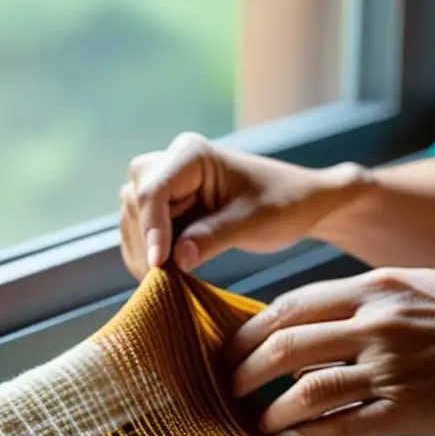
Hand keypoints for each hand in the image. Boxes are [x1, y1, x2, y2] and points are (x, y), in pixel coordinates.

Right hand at [119, 132, 368, 280]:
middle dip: (145, 240)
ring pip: (133, 218)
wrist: (301, 203)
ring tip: (167, 281)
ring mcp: (169, 186)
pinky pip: (144, 232)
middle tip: (161, 278)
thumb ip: (215, 237)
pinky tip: (167, 276)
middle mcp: (173, 164)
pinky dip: (150, 255)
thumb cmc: (285, 203)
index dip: (151, 229)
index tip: (159, 264)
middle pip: (135, 202)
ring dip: (144, 250)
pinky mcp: (170, 209)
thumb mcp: (254, 222)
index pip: (154, 190)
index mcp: (192, 154)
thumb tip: (177, 259)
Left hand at [225, 268, 434, 435]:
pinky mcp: (406, 410)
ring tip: (255, 423)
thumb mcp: (420, 285)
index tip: (234, 348)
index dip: (252, 330)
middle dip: (244, 370)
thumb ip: (367, 296)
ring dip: (270, 411)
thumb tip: (316, 313)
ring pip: (306, 391)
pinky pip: (342, 426)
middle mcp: (377, 324)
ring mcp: (390, 368)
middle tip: (228, 387)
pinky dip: (310, 435)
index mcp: (376, 287)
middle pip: (286, 346)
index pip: (292, 304)